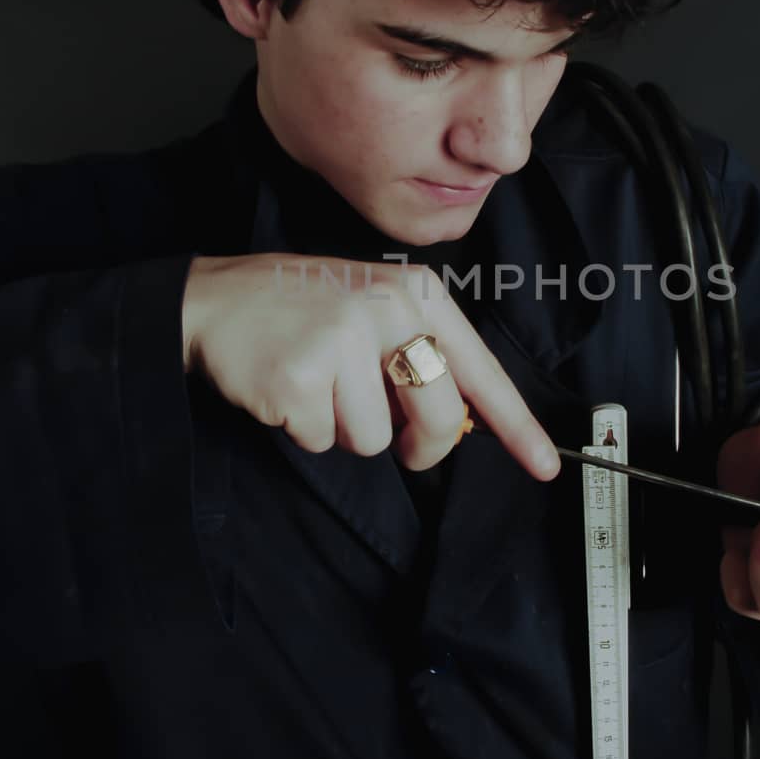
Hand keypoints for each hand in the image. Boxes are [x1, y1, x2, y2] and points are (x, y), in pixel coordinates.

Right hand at [182, 253, 560, 480]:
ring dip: (343, 429)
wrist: (213, 301)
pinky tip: (285, 386)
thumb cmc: (300, 313)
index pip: (480, 370)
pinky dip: (302, 428)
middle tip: (389, 433)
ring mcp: (344, 338)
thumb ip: (419, 359)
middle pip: (439, 417)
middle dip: (418, 445)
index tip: (545, 465)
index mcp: (416, 293)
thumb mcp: (373, 312)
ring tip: (316, 383)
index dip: (517, 425)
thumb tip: (458, 429)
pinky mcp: (302, 374)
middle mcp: (388, 308)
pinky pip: (321, 440)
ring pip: (374, 439)